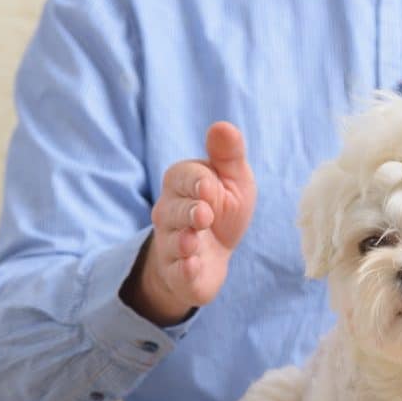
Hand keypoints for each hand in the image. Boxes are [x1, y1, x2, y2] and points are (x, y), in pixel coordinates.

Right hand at [122, 122, 256, 325]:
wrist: (213, 255)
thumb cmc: (222, 209)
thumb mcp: (232, 179)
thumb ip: (227, 155)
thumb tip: (223, 126)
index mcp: (182, 184)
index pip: (182, 178)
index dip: (195, 182)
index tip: (209, 186)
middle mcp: (169, 214)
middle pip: (173, 211)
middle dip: (188, 212)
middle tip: (204, 215)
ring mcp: (171, 246)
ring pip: (172, 242)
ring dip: (183, 241)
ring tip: (193, 241)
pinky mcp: (180, 274)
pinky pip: (177, 273)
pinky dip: (184, 271)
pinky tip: (192, 266)